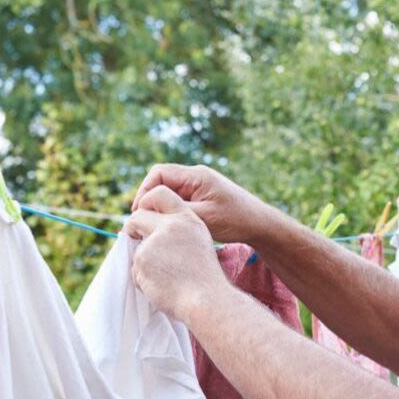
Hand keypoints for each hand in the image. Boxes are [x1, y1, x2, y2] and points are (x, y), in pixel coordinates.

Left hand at [123, 188, 230, 321]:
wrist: (207, 300)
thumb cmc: (205, 277)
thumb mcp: (198, 242)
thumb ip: (177, 231)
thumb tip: (149, 229)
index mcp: (187, 219)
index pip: (160, 193)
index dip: (146, 204)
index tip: (144, 217)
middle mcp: (170, 225)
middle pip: (137, 217)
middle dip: (132, 229)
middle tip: (134, 240)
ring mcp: (154, 242)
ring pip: (136, 249)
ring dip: (144, 264)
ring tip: (166, 278)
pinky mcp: (142, 259)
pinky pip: (135, 270)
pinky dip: (144, 280)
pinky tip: (162, 287)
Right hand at [130, 164, 283, 244]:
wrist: (260, 224)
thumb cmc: (235, 221)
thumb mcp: (202, 219)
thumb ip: (175, 212)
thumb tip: (147, 212)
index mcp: (196, 176)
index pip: (158, 173)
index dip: (144, 191)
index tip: (138, 212)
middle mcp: (196, 176)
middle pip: (161, 180)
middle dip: (148, 198)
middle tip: (141, 220)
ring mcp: (199, 185)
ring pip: (169, 190)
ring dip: (159, 205)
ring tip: (152, 224)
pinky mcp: (203, 195)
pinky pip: (179, 198)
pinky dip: (170, 209)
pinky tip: (168, 225)